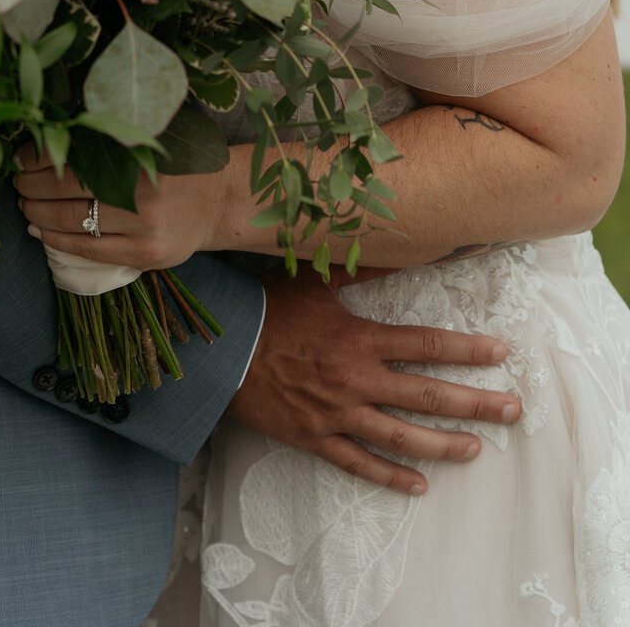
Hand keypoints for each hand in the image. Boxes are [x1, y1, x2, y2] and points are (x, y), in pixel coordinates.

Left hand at [14, 149, 221, 267]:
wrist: (217, 201)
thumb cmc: (171, 167)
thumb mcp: (142, 146)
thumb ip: (103, 146)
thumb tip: (44, 145)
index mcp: (135, 153)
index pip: (72, 155)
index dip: (39, 157)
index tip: (20, 157)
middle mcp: (140, 188)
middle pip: (67, 188)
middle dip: (31, 185)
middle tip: (17, 182)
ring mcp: (144, 225)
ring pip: (72, 220)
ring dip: (38, 212)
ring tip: (24, 204)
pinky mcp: (146, 254)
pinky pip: (88, 249)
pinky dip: (57, 239)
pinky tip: (41, 229)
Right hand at [233, 269, 521, 494]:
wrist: (221, 348)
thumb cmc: (267, 308)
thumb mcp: (314, 280)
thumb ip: (362, 269)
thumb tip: (400, 248)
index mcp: (359, 338)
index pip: (426, 345)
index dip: (467, 350)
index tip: (501, 354)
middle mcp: (356, 379)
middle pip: (426, 395)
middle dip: (474, 403)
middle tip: (512, 411)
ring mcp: (337, 413)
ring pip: (401, 437)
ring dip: (443, 445)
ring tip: (475, 450)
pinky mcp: (316, 438)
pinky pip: (359, 463)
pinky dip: (389, 477)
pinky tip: (418, 486)